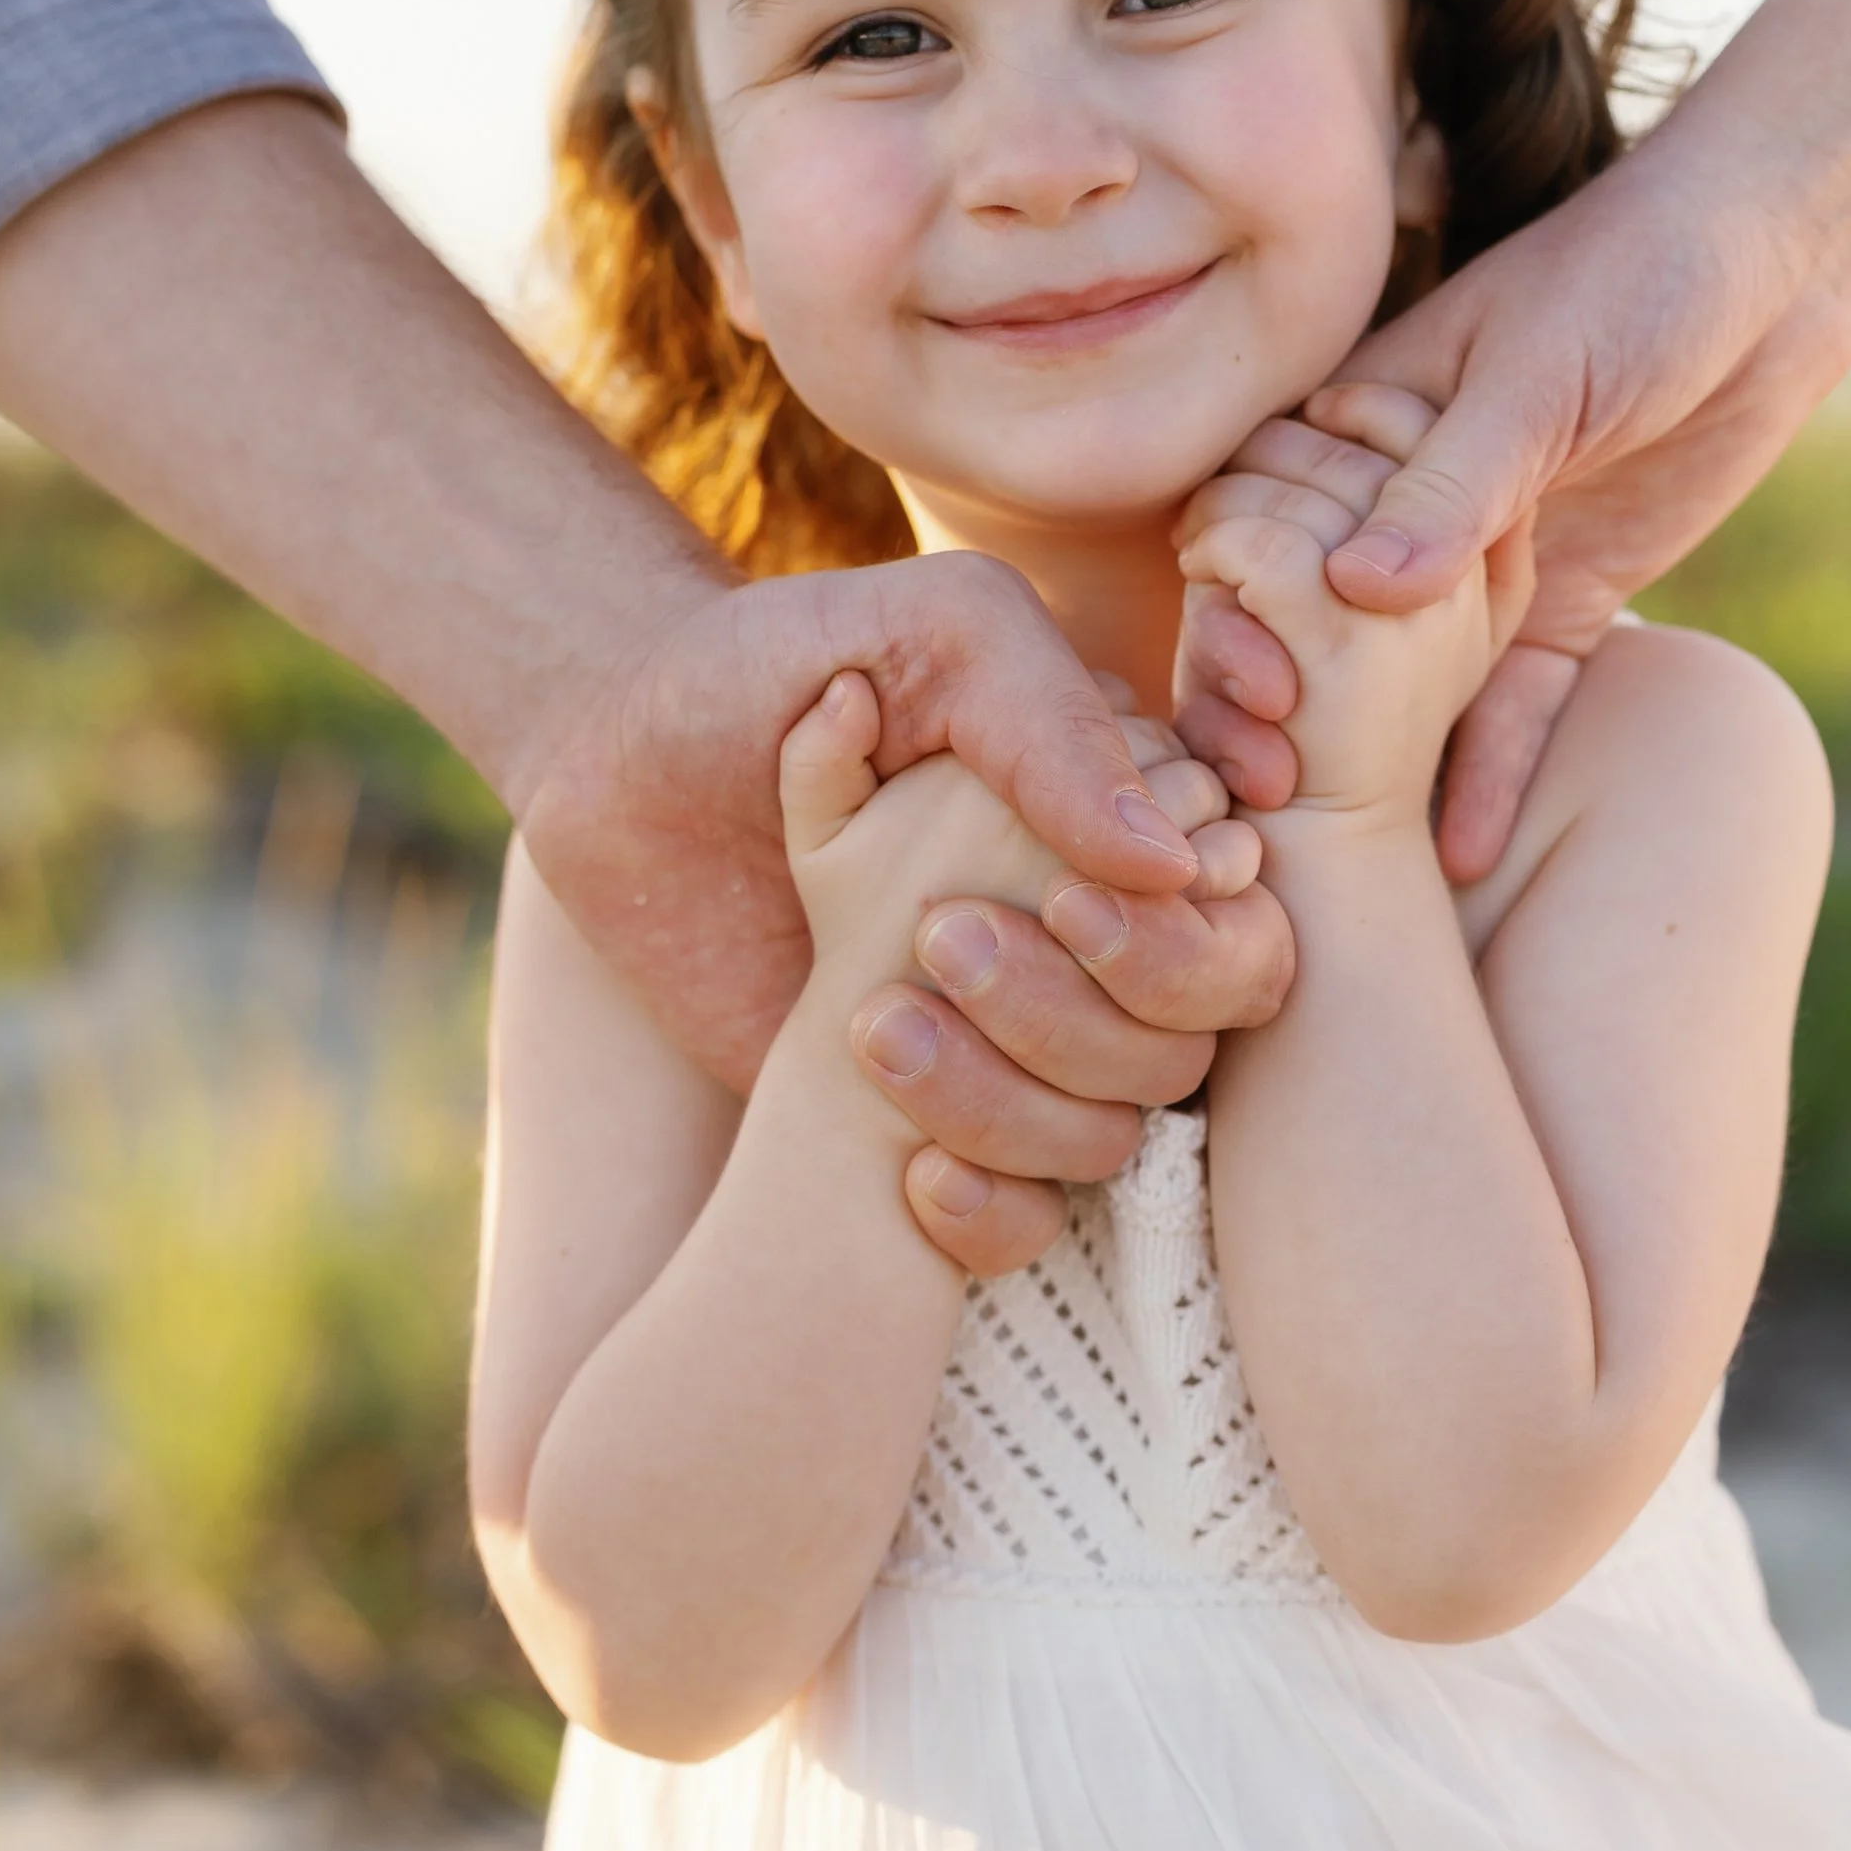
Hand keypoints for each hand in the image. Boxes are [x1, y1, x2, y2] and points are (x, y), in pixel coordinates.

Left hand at [520, 549, 1288, 1278]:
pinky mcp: (944, 1122)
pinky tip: (904, 1163)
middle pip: (1199, 1021)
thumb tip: (1166, 868)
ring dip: (1015, 1098)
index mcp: (1119, 806)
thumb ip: (1051, 718)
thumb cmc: (767, 676)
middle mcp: (1095, 928)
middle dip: (1082, 1006)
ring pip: (1121, 1125)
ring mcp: (1023, 1035)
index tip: (1060, 896)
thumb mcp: (924, 634)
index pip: (1235, 894)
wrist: (615, 779)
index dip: (1171, 918)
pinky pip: (1032, 1216)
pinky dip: (986, 1207)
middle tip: (936, 940)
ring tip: (869, 1023)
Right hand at [1174, 140, 1850, 877]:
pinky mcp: (1561, 605)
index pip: (1251, 520)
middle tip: (1276, 801)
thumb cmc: (1636, 275)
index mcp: (1360, 420)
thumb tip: (1356, 595)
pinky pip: (1515, 704)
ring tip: (1351, 863)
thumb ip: (1452, 484)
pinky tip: (1465, 855)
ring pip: (1408, 681)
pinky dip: (1493, 773)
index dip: (1230, 606)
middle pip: (1313, 623)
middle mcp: (1401, 500)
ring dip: (1380, 763)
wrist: (1778, 272)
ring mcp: (1480, 562)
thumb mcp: (1538, 373)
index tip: (1241, 691)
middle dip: (1291, 712)